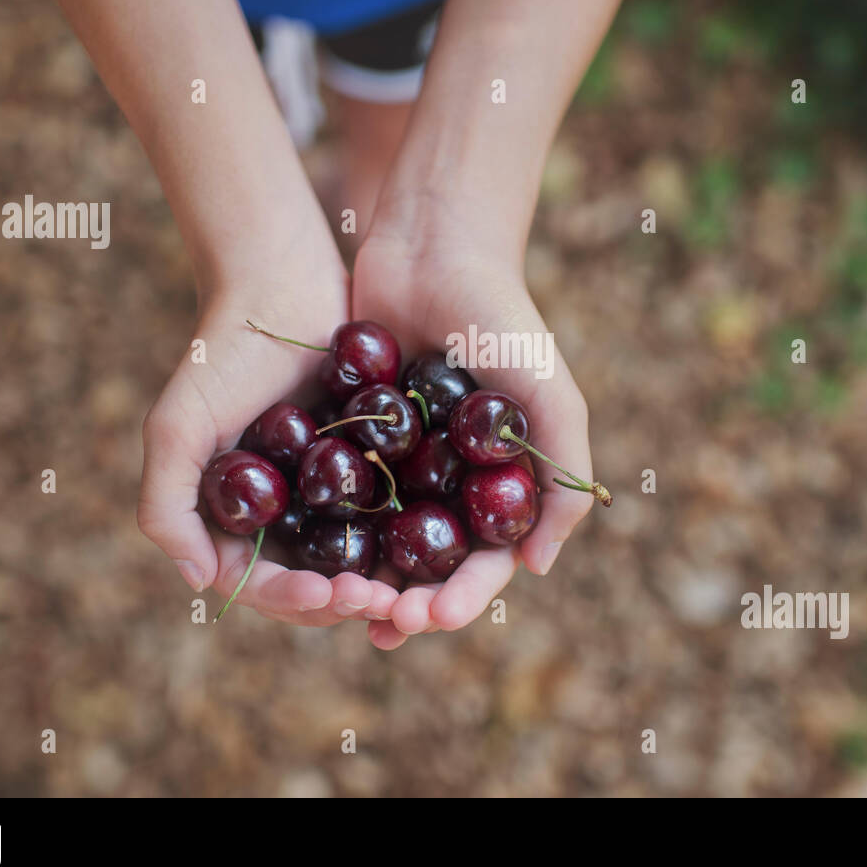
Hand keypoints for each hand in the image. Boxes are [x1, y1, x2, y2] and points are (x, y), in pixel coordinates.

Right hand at [137, 246, 398, 626]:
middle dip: (343, 600)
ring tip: (407, 587)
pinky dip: (407, 538)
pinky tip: (433, 546)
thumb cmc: (223, 354)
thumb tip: (199, 579)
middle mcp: (282, 512)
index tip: (330, 592)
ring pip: (357, 558)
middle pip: (314, 581)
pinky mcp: (370, 463)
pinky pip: (391, 514)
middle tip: (381, 599)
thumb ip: (167, 505)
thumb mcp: (178, 427)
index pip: (260, 583)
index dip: (292, 598)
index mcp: (234, 516)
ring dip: (380, 581)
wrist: (284, 282)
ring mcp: (327, 491)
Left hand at [352, 209, 595, 649]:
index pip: (486, 560)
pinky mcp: (352, 434)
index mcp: (499, 481)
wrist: (433, 244)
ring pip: (378, 540)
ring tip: (343, 607)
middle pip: (428, 563)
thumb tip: (538, 568)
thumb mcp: (551, 395)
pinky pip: (337, 494)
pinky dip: (325, 528)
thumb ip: (563, 478)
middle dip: (410, 601)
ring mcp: (400, 459)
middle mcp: (450, 479)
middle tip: (384, 622)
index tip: (434, 616)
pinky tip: (302, 555)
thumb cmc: (504, 319)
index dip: (465, 596)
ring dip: (365, 580)